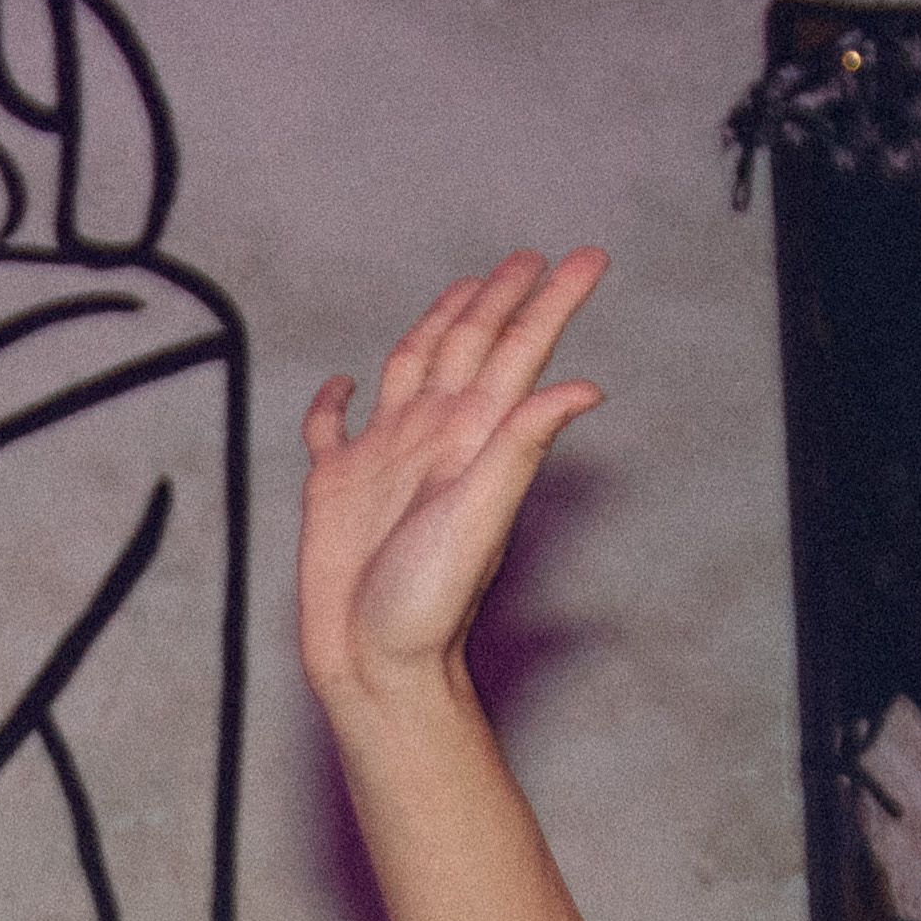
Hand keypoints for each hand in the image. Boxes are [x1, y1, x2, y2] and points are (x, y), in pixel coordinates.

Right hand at [295, 252, 607, 703]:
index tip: (589, 258)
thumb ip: (522, 446)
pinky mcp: (337, 487)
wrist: (374, 663)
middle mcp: (433, 437)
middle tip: (529, 257)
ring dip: (436, 327)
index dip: (551, 303)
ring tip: (461, 292)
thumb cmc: (429, 602)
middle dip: (500, 299)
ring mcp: (384, 459)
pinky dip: (333, 403)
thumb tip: (585, 390)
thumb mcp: (480, 517)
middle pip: (469, 347)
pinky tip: (343, 386)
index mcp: (473, 437)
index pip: (519, 352)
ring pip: (410, 370)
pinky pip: (332, 430)